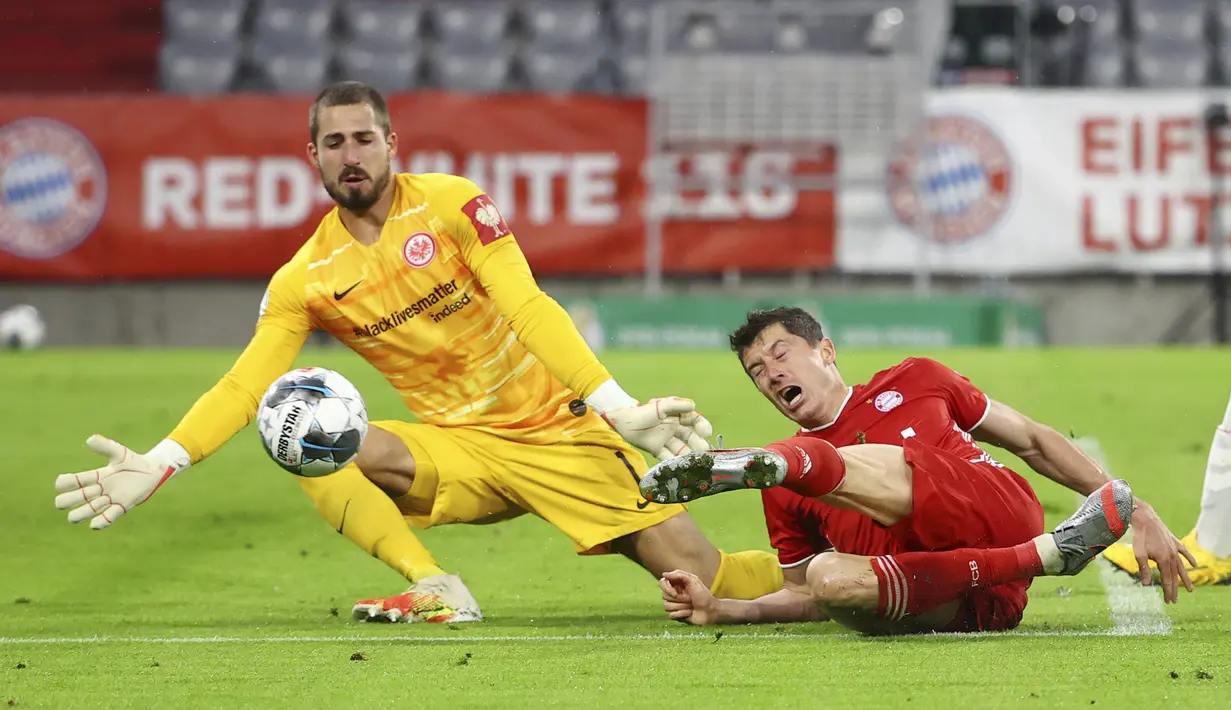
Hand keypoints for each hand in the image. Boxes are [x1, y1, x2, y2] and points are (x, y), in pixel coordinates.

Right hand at [53, 435, 176, 529]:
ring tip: (75, 516)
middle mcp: (99, 490)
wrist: (154, 471)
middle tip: (69, 500)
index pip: (71, 482)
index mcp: (95, 476)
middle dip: (66, 500)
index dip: (64, 483)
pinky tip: (94, 524)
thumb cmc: (134, 461)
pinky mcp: (122, 507)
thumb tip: (90, 439)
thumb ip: (106, 446)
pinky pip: (108, 518)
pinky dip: (100, 522)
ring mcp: (109, 500)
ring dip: (79, 514)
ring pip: (86, 511)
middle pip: (72, 499)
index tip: (66, 480)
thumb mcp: (120, 453)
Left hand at [602, 397, 713, 459]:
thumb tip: (693, 405)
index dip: (702, 426)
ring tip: (694, 462)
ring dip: (688, 455)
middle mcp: (675, 429)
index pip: (695, 421)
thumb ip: (677, 405)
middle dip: (698, 444)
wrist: (623, 421)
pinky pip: (667, 457)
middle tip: (704, 451)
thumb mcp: (661, 405)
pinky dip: (672, 462)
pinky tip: (678, 467)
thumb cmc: (643, 411)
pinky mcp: (658, 450)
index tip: (706, 432)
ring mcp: (667, 440)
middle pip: (690, 437)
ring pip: (681, 449)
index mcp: (678, 416)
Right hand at [660, 569, 720, 624]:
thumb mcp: (693, 580)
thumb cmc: (703, 595)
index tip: (676, 592)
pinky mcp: (676, 615)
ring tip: (691, 606)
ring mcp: (674, 605)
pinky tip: (689, 613)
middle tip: (690, 598)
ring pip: (666, 606)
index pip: (662, 583)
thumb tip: (664, 574)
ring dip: (681, 606)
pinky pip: (671, 615)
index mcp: (676, 583)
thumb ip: (679, 574)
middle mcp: (673, 593)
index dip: (667, 588)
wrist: (711, 610)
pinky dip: (682, 614)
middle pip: (663, 595)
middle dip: (679, 598)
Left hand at [1129, 500, 1196, 602]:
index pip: (1166, 579)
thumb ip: (1144, 569)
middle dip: (1174, 589)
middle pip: (1174, 576)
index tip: (1168, 601)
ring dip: (1185, 578)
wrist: (1145, 518)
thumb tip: (1145, 585)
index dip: (1168, 591)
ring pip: (1181, 567)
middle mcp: (1172, 556)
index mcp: (1163, 560)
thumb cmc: (1140, 536)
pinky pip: (1184, 552)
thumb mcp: (1139, 554)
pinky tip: (1195, 564)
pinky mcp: (1174, 541)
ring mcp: (1175, 548)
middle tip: (1174, 601)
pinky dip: (1189, 558)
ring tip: (1191, 590)